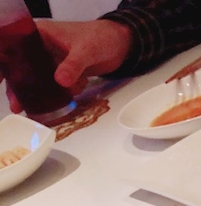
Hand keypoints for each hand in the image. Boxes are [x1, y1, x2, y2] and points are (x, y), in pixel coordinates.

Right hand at [3, 19, 131, 112]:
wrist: (122, 45)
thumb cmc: (102, 37)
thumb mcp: (86, 50)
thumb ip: (73, 65)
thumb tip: (59, 81)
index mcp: (40, 34)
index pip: (14, 46)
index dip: (5, 62)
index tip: (1, 78)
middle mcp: (42, 47)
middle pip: (23, 67)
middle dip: (19, 85)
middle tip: (16, 103)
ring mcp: (53, 60)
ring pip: (38, 78)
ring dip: (37, 93)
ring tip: (30, 109)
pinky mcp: (64, 72)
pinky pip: (55, 85)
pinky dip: (59, 94)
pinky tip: (65, 98)